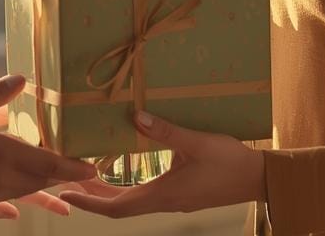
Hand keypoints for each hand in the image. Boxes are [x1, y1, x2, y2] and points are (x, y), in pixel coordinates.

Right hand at [0, 74, 96, 214]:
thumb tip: (22, 79)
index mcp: (1, 152)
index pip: (50, 163)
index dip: (75, 167)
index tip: (94, 168)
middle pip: (41, 182)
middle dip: (63, 179)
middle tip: (82, 176)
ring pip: (23, 194)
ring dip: (42, 191)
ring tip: (61, 194)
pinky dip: (12, 204)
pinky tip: (15, 212)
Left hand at [58, 111, 265, 216]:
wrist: (258, 178)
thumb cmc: (230, 162)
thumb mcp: (197, 142)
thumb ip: (166, 132)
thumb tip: (136, 118)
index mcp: (164, 195)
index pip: (117, 207)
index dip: (89, 202)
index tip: (66, 194)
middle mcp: (165, 202)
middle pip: (119, 206)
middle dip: (92, 196)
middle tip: (67, 180)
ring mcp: (173, 200)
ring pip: (131, 201)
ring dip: (107, 192)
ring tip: (87, 176)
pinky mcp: (180, 194)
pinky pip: (144, 196)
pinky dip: (125, 188)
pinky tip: (121, 172)